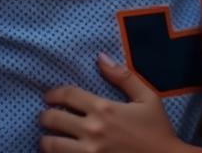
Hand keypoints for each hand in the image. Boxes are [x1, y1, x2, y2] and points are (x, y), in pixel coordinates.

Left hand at [40, 53, 186, 152]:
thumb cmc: (157, 129)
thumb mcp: (147, 97)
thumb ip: (123, 76)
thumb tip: (100, 58)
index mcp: (104, 108)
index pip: (68, 95)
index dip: (54, 93)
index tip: (49, 96)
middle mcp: (92, 130)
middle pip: (54, 120)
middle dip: (45, 117)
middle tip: (45, 117)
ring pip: (52, 146)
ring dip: (46, 140)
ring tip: (48, 138)